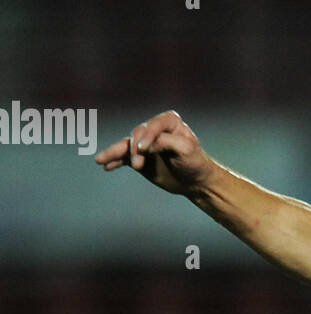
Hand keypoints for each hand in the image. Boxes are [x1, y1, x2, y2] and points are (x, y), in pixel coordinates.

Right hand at [95, 110, 214, 195]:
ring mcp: (145, 143)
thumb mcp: (186, 150)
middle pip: (137, 135)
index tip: (143, 150)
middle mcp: (154, 129)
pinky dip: (114, 161)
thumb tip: (145, 145)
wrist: (196, 182)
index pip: (153, 126)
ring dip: (114, 153)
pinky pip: (124, 157)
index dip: (147, 136)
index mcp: (169, 121)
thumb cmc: (195, 162)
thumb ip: (166, 143)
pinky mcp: (139, 157)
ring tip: (100, 160)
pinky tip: (105, 165)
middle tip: (138, 166)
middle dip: (135, 150)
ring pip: (126, 145)